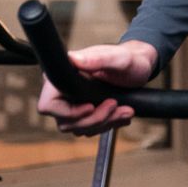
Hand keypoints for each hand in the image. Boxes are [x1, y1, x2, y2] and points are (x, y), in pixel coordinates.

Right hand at [35, 40, 157, 135]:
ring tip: (124, 110)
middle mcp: (64, 90)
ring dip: (104, 123)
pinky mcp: (85, 112)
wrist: (139, 67)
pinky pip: (90, 129)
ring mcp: (73, 103)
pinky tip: (121, 114)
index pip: (49, 105)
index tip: (91, 106)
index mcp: (64, 75)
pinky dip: (107, 124)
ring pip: (79, 128)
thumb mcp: (118, 58)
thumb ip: (97, 58)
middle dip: (95, 119)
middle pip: (66, 122)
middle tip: (115, 106)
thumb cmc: (129, 59)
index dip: (68, 113)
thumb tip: (75, 59)